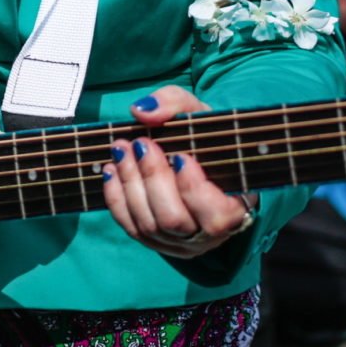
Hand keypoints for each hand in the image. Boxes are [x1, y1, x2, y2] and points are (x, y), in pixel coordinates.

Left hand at [102, 88, 258, 258]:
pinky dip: (116, 198)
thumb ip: (174, 103)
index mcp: (234, 209)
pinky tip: (111, 169)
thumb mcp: (198, 112)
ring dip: (130, 184)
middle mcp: (207, 235)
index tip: (180, 156)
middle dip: (152, 179)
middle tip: (140, 144)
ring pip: (149, 225)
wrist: (197, 157)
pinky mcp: (154, 241)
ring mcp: (178, 243)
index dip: (193, 189)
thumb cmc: (204, 139)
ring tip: (121, 150)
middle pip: (173, 220)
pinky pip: (130, 227)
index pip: (216, 216)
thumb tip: (142, 112)